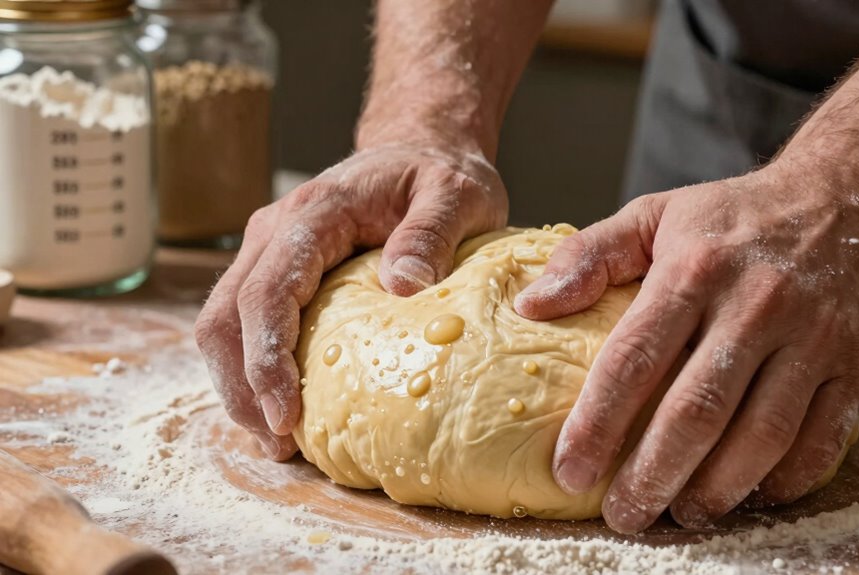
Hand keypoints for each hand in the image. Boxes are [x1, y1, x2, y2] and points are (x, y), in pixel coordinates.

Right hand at [195, 144, 507, 459]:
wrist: (421, 149)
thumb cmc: (440, 174)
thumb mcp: (458, 193)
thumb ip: (433, 232)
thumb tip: (403, 286)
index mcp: (313, 213)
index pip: (267, 289)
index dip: (266, 356)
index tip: (283, 413)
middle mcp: (275, 230)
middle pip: (225, 315)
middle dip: (242, 386)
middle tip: (279, 445)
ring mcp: (269, 250)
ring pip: (223, 323)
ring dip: (239, 385)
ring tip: (277, 442)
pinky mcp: (277, 270)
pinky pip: (245, 323)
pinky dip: (252, 369)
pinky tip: (282, 408)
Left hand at [515, 159, 858, 532]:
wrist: (854, 195)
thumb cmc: (739, 216)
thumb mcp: (658, 214)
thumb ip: (590, 256)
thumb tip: (529, 307)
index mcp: (695, 268)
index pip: (635, 357)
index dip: (598, 422)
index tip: (569, 470)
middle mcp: (756, 303)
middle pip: (696, 410)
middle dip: (652, 474)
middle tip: (623, 515)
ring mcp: (813, 336)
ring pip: (762, 435)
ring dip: (717, 489)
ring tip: (682, 515)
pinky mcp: (858, 363)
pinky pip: (823, 438)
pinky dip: (785, 480)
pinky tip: (751, 496)